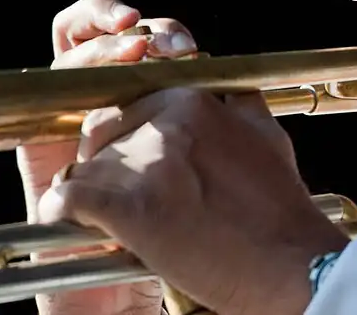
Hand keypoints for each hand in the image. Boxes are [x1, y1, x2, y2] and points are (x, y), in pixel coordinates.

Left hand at [36, 25, 350, 314]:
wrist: (292, 260)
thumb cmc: (283, 206)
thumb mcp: (268, 135)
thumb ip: (239, 107)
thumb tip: (228, 97)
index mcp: (196, 101)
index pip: (131, 106)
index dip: (128, 137)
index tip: (137, 164)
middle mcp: (169, 122)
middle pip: (102, 132)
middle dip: (104, 162)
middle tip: (124, 192)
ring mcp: (149, 164)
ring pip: (87, 168)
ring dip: (93, 193)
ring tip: (113, 220)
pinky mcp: (131, 208)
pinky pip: (68, 200)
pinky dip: (64, 213)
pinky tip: (80, 225)